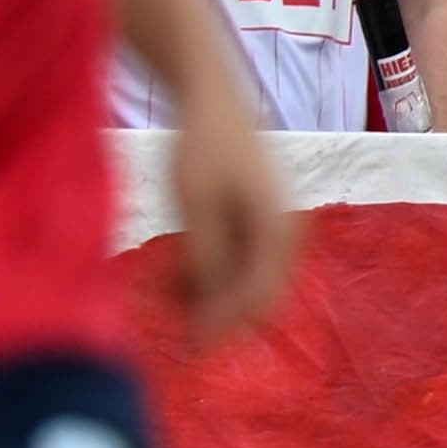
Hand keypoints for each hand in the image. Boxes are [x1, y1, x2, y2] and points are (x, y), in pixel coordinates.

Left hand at [156, 92, 295, 345]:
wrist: (209, 101)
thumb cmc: (201, 147)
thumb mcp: (195, 205)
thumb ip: (207, 256)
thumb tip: (212, 308)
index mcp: (277, 234)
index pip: (257, 299)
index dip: (223, 326)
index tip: (188, 346)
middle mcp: (283, 236)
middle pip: (256, 297)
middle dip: (216, 313)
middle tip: (172, 323)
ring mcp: (270, 229)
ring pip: (243, 281)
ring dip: (208, 294)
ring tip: (163, 294)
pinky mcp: (254, 223)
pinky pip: (236, 262)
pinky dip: (207, 273)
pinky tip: (173, 275)